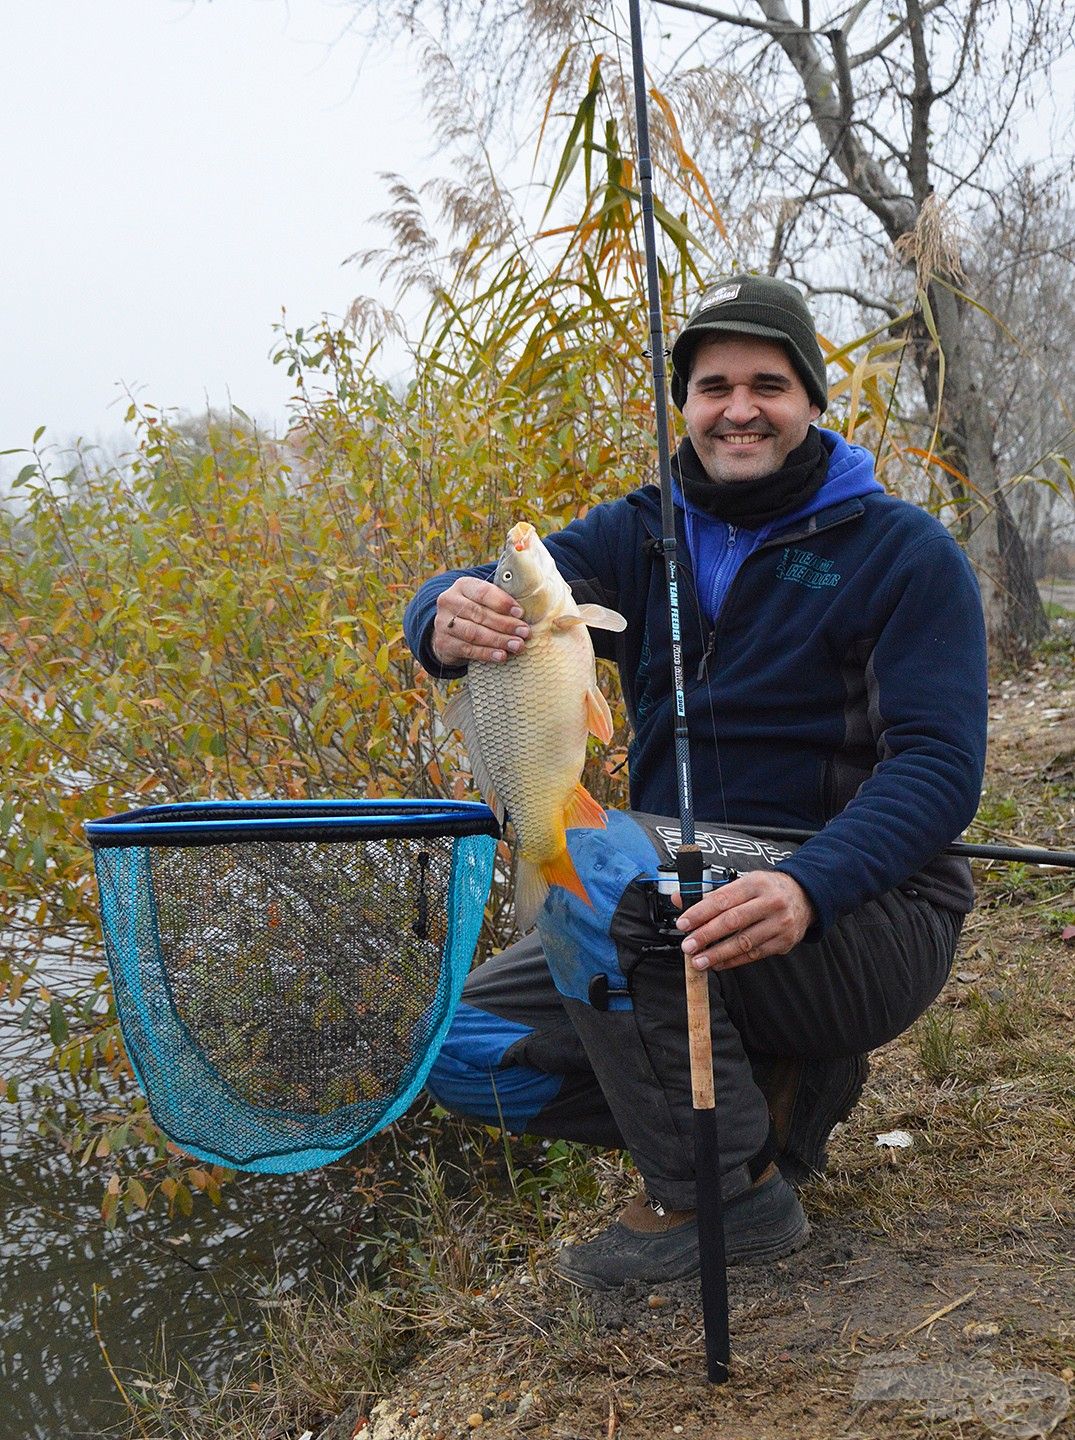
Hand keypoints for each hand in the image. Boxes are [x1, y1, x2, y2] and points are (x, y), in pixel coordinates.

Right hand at [431, 577, 530, 665]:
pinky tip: (501, 656)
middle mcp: (449, 601)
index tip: (520, 612)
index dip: (502, 602)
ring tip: (517, 645)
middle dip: (505, 624)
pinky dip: (486, 653)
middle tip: (525, 632)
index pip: (482, 592)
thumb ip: (500, 600)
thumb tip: (529, 610)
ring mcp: (443, 623)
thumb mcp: (483, 599)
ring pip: (474, 633)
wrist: (447, 629)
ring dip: (498, 640)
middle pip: (479, 614)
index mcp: (463, 585)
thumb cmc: (476, 611)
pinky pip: (468, 649)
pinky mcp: (443, 643)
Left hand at [675, 870, 814, 971]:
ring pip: (743, 941)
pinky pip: (754, 954)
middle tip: (688, 946)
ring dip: (718, 954)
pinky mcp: (784, 941)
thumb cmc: (767, 890)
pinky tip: (718, 963)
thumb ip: (712, 894)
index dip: (700, 913)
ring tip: (699, 961)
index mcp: (755, 883)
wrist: (804, 897)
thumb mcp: (743, 883)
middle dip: (706, 935)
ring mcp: (779, 923)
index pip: (722, 899)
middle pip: (732, 921)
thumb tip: (679, 899)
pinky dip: (733, 960)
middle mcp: (770, 902)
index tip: (683, 924)